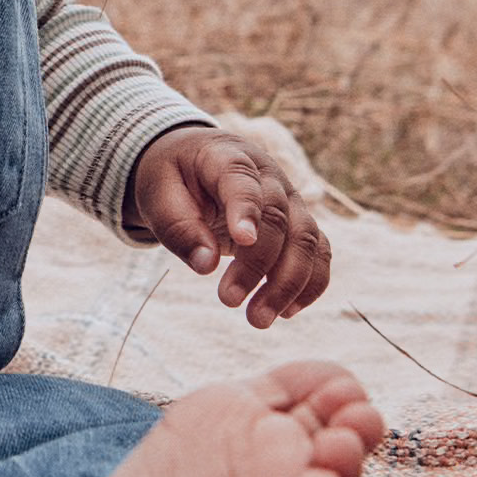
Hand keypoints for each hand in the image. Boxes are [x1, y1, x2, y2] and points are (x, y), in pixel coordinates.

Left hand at [127, 127, 331, 329]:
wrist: (193, 163)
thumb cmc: (172, 180)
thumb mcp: (158, 197)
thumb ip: (179, 228)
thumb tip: (205, 267)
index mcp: (228, 156)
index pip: (243, 179)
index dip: (246, 208)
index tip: (241, 240)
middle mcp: (269, 175)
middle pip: (278, 218)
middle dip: (259, 264)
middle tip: (228, 301)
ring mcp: (290, 199)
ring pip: (306, 239)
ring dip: (289, 283)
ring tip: (258, 319)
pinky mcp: (298, 223)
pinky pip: (319, 252)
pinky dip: (309, 283)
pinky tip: (286, 312)